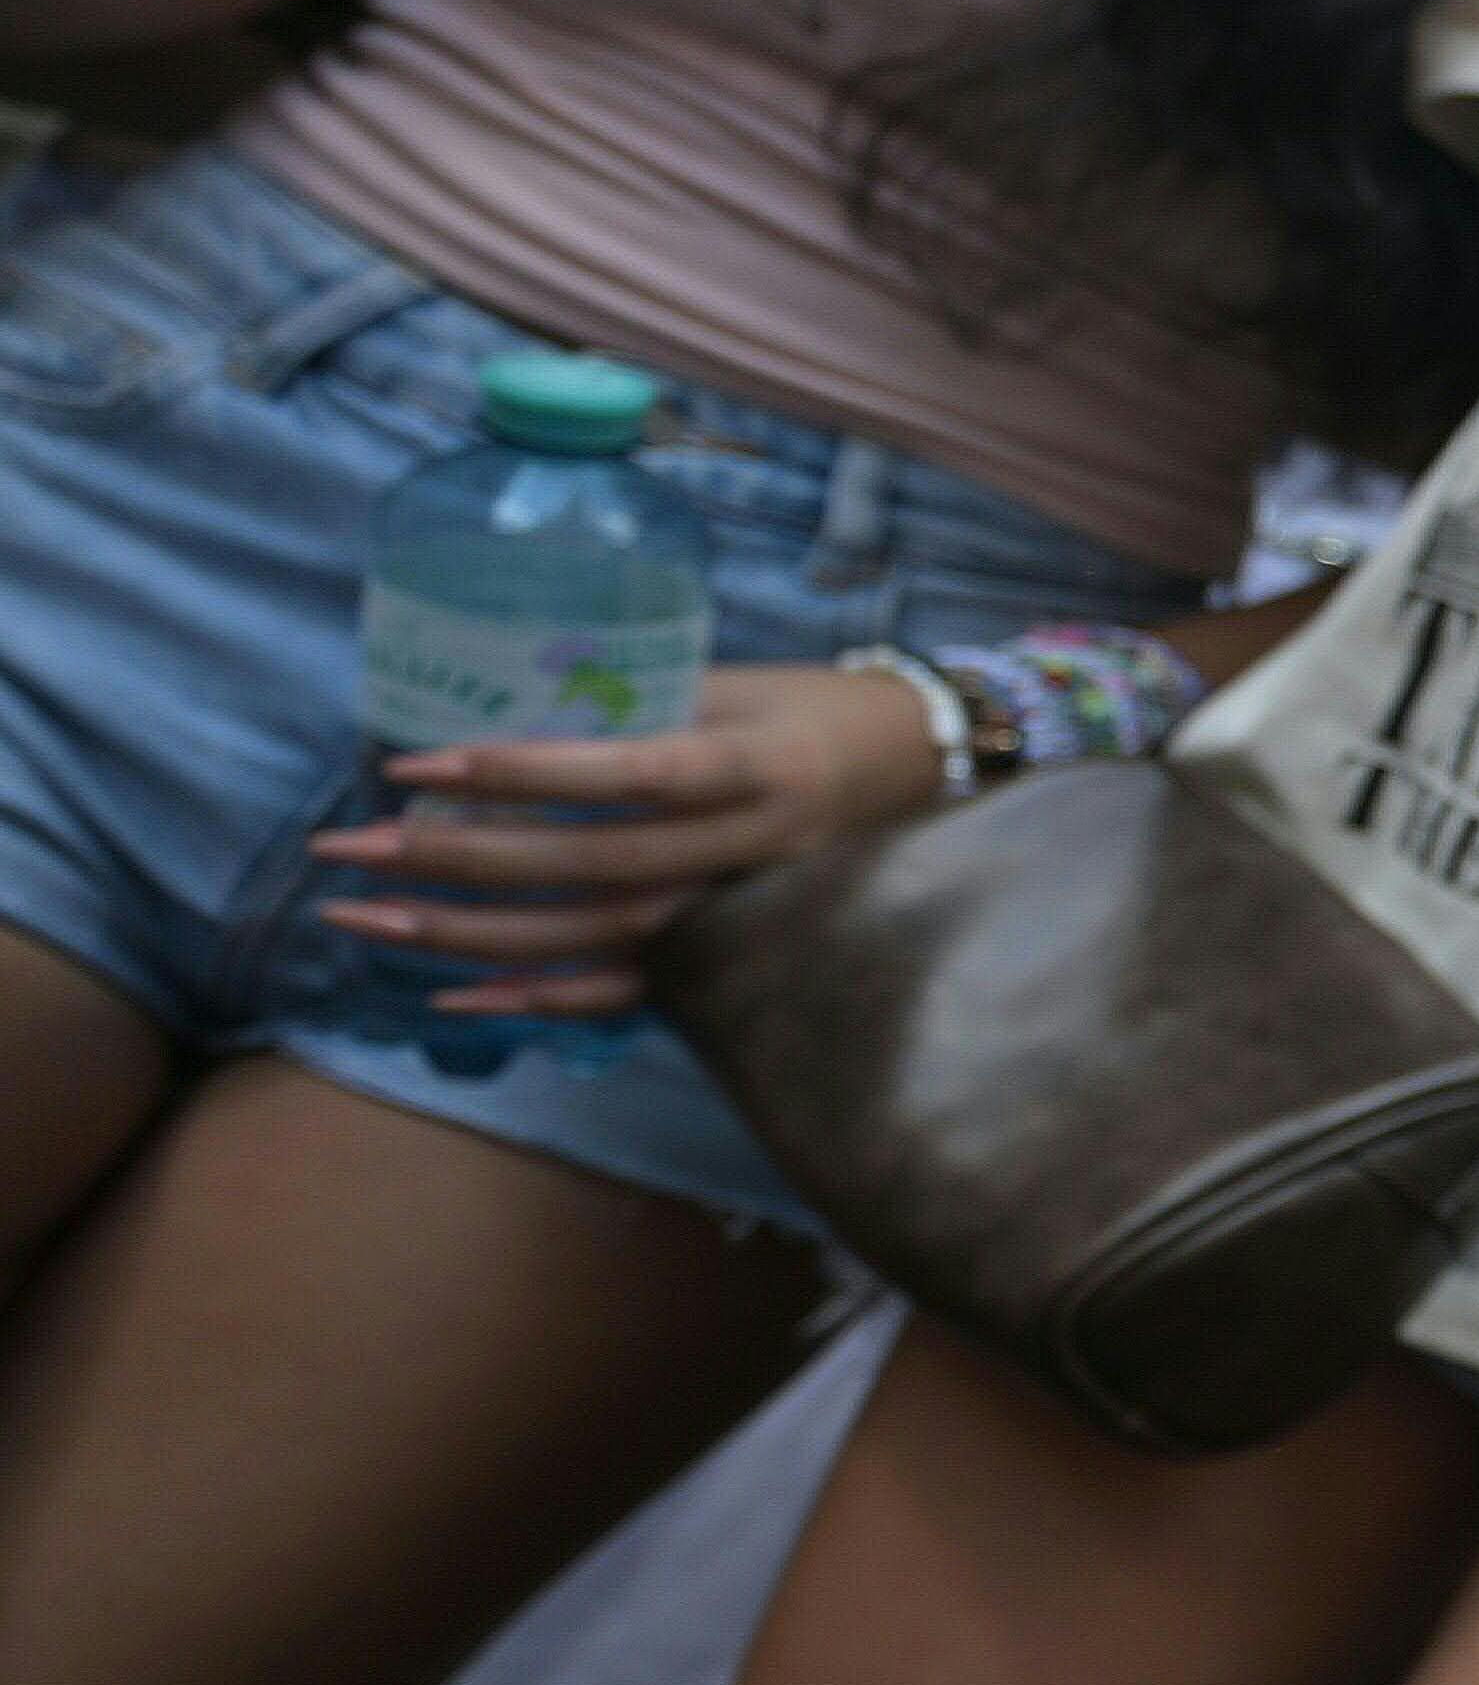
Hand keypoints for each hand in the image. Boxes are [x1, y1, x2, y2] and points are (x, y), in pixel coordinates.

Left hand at [321, 656, 961, 1013]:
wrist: (921, 771)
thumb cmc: (812, 711)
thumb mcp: (734, 684)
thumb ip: (633, 703)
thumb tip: (502, 713)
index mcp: (753, 769)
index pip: (626, 775)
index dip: (521, 773)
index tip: (416, 763)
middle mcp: (746, 850)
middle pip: (587, 868)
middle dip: (456, 860)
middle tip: (351, 847)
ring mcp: (738, 912)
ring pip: (591, 937)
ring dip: (469, 934)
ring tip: (366, 917)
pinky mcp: (728, 953)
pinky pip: (626, 992)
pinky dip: (537, 1000)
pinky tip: (452, 995)